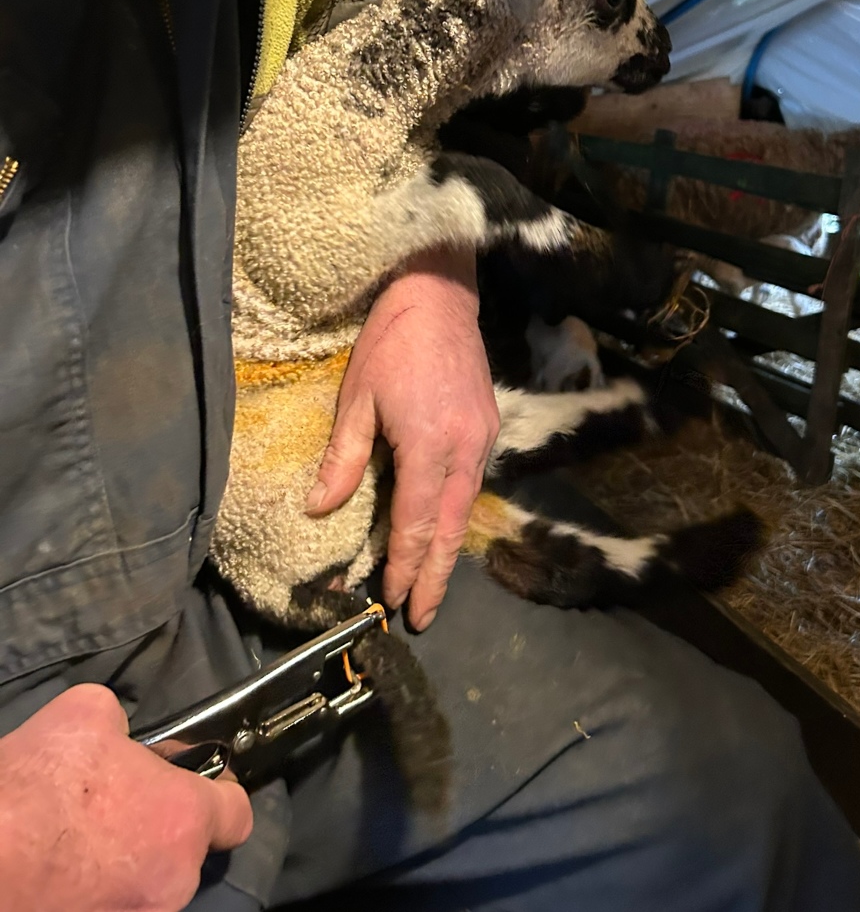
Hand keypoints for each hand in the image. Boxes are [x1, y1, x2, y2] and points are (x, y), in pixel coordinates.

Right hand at [0, 684, 252, 911]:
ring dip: (124, 863)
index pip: (236, 813)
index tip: (189, 777)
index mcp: (184, 821)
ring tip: (77, 843)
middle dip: (156, 825)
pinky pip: (113, 907)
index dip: (217, 790)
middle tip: (113, 804)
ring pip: (146, 884)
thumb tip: (121, 737)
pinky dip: (94, 892)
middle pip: (184, 850)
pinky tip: (60, 872)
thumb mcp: (85, 714)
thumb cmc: (36, 787)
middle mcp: (173, 883)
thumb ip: (123, 724)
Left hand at [308, 245, 499, 629]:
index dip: (406, 567)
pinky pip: (472, 484)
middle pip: (451, 530)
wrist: (439, 295)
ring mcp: (482, 439)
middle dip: (437, 577)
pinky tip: (442, 528)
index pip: (417, 524)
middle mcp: (465, 450)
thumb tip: (320, 509)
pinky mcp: (488, 427)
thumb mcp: (356, 399)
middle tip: (422, 617)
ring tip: (432, 584)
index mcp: (429, 446)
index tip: (394, 601)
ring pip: (466, 510)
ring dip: (448, 550)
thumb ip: (343, 459)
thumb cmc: (391, 342)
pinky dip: (455, 514)